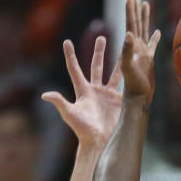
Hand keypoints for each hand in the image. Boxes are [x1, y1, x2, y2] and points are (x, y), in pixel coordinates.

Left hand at [41, 35, 122, 150]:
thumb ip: (59, 102)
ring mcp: (108, 96)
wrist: (100, 142)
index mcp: (83, 91)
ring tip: (124, 47)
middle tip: (101, 37)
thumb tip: (44, 95)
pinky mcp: (119, 101)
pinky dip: (130, 75)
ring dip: (118, 60)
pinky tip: (136, 66)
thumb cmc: (83, 130)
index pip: (75, 69)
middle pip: (96, 66)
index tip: (66, 41)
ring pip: (114, 73)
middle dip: (99, 52)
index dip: (70, 56)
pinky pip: (125, 86)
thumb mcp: (70, 114)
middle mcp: (95, 91)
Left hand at [119, 0, 160, 100]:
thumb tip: (128, 34)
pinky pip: (152, 46)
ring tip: (145, 4)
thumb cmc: (132, 88)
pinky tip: (157, 31)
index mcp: (130, 48)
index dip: (130, 11)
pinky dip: (154, 38)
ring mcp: (142, 54)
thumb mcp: (128, 69)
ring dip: (144, 18)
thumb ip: (127, 52)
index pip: (130, 25)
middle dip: (135, 9)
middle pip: (135, 24)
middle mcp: (135, 48)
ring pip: (144, 31)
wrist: (138, 100)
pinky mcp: (148, 61)